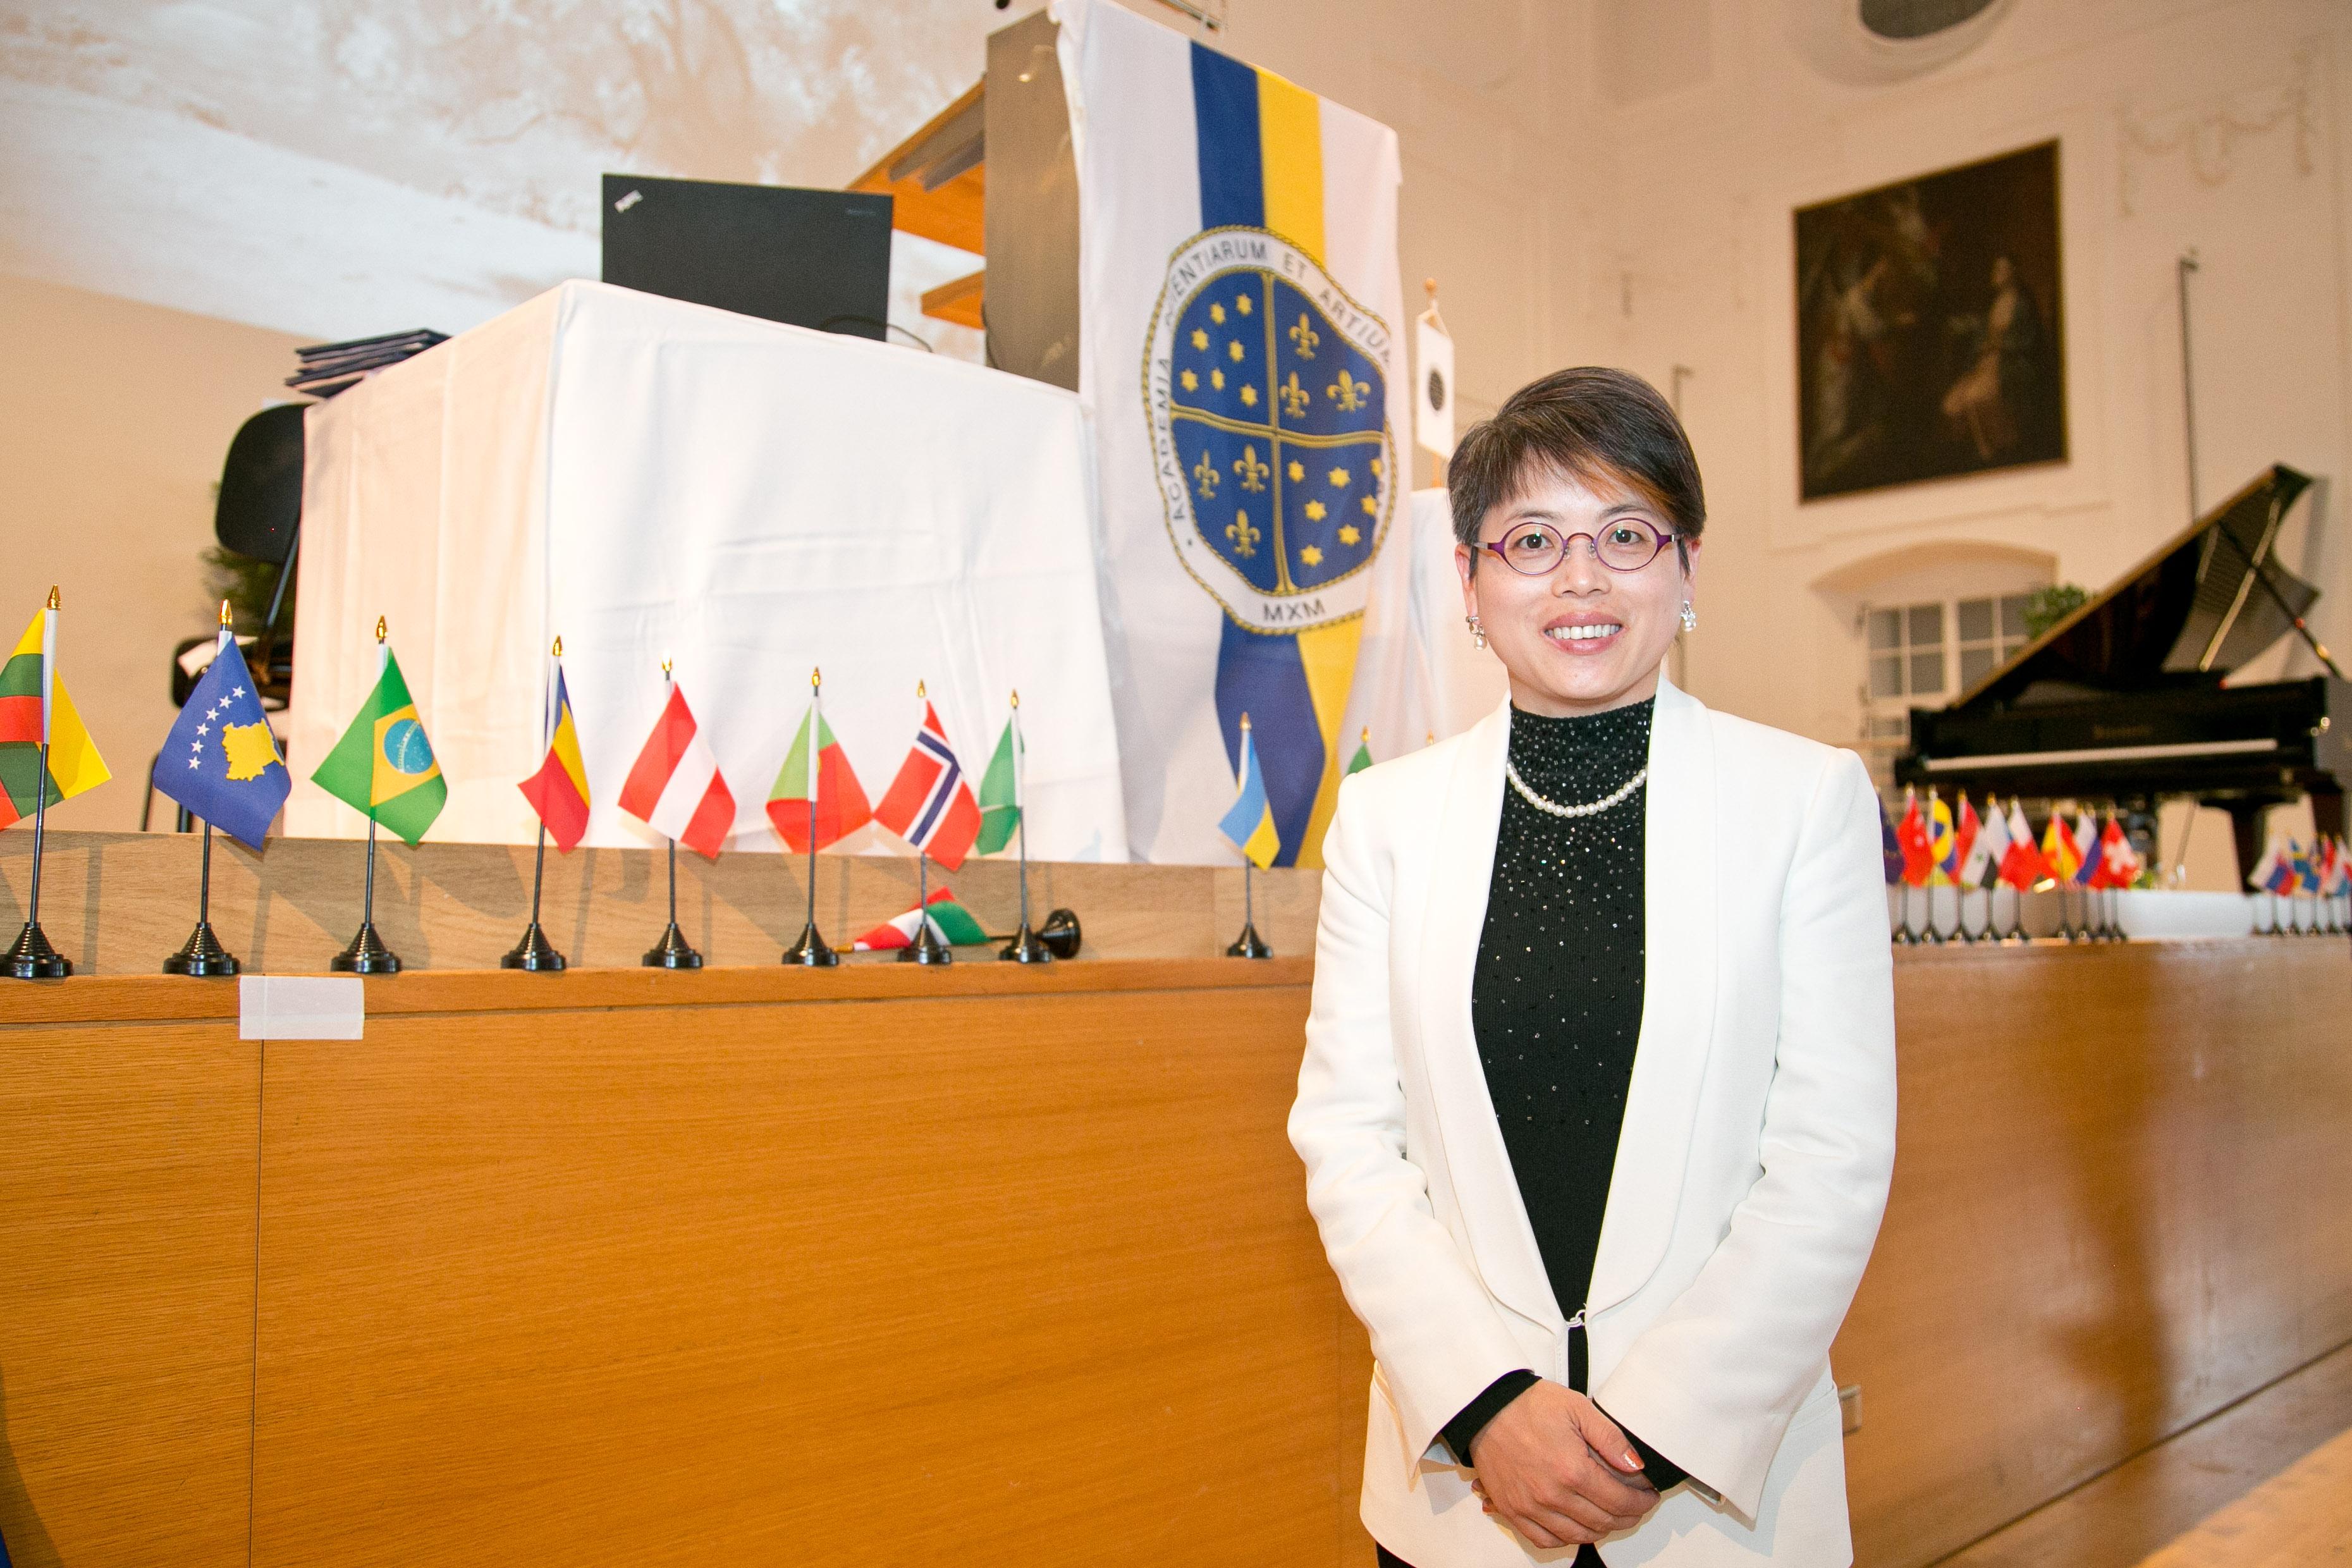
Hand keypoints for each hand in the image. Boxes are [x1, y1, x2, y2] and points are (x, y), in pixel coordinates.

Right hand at [1466, 1380, 1658, 1548]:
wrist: (1485, 1407)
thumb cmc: (1528, 1404)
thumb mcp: (1578, 1408)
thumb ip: (1611, 1438)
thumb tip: (1636, 1465)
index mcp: (1572, 1470)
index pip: (1620, 1502)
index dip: (1641, 1502)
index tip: (1649, 1497)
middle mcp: (1552, 1495)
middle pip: (1603, 1522)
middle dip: (1628, 1516)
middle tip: (1636, 1506)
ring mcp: (1530, 1506)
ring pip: (1578, 1535)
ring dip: (1601, 1529)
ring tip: (1611, 1516)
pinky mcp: (1512, 1510)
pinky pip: (1545, 1540)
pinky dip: (1566, 1539)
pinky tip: (1576, 1526)